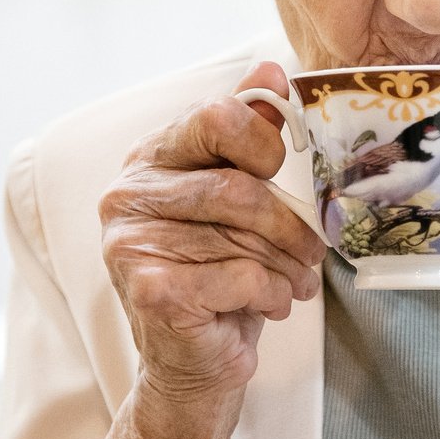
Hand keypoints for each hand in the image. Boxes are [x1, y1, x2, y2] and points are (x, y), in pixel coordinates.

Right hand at [99, 62, 329, 410]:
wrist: (192, 365)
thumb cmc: (218, 277)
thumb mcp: (236, 200)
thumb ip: (246, 138)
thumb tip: (270, 73)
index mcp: (149, 159)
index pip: (214, 117)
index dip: (264, 144)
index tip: (283, 173)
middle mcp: (127, 195)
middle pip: (237, 187)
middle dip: (290, 224)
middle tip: (313, 249)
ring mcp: (130, 243)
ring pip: (241, 235)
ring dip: (286, 264)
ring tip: (295, 281)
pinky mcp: (150, 290)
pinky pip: (238, 276)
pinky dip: (271, 293)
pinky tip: (270, 305)